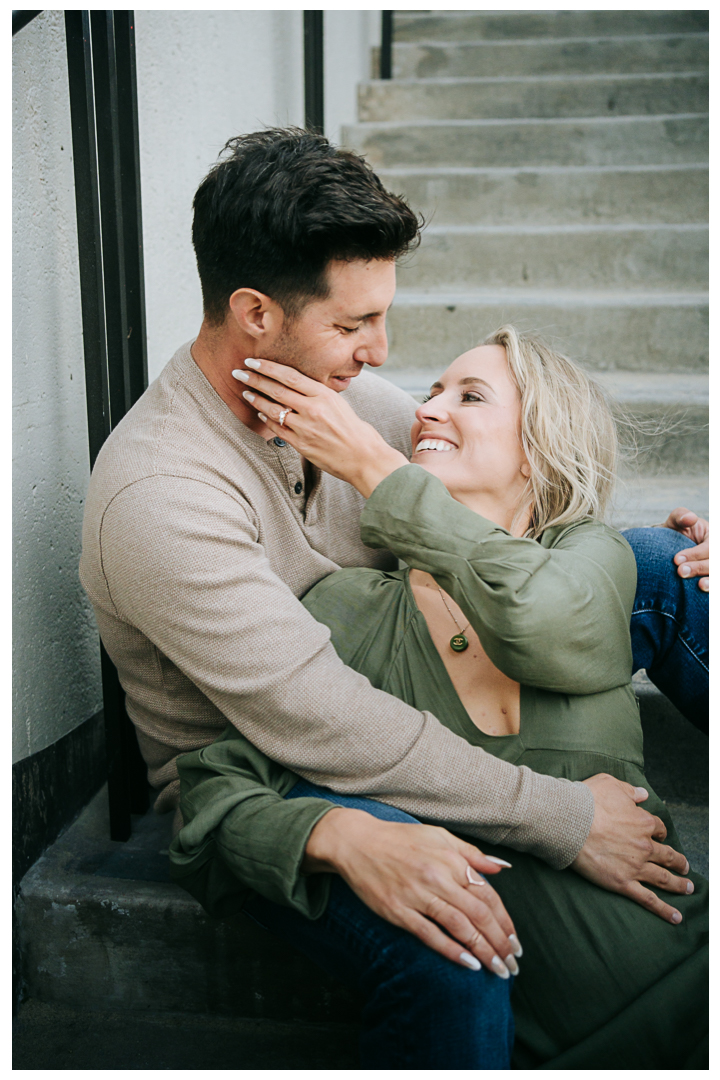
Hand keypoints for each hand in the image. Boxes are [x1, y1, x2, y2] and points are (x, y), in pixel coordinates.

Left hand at [232, 358, 407, 496]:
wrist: (364, 457)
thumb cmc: (355, 430)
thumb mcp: (339, 404)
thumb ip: (318, 395)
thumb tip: (299, 387)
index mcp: (323, 395)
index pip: (289, 376)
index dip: (268, 367)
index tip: (252, 361)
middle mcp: (313, 409)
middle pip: (276, 389)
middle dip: (254, 379)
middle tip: (238, 372)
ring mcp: (305, 428)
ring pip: (273, 409)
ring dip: (256, 399)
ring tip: (245, 392)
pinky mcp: (301, 444)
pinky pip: (278, 429)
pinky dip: (267, 419)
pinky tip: (260, 412)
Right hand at [303, 807, 521, 975]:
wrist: (357, 842)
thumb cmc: (400, 839)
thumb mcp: (439, 836)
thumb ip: (471, 854)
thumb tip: (501, 868)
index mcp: (450, 859)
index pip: (487, 895)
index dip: (505, 921)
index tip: (515, 941)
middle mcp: (437, 877)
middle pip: (478, 915)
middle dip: (500, 943)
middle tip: (512, 964)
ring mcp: (417, 895)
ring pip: (459, 927)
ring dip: (483, 952)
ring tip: (498, 970)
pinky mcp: (398, 910)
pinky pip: (429, 935)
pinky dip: (451, 951)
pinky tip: (469, 965)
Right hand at [572, 773, 692, 922]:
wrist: (569, 821)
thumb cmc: (587, 800)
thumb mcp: (610, 784)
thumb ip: (630, 790)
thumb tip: (643, 794)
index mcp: (642, 822)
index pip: (658, 828)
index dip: (660, 832)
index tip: (660, 836)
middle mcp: (644, 845)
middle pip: (668, 855)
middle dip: (678, 862)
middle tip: (685, 867)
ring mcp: (635, 866)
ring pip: (664, 878)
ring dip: (679, 884)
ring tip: (688, 888)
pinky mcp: (623, 882)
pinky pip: (648, 899)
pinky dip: (664, 909)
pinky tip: (675, 917)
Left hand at [661, 507, 708, 591]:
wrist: (668, 550)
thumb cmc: (675, 534)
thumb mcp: (676, 522)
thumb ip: (681, 516)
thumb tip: (690, 518)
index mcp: (714, 537)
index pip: (711, 547)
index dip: (696, 554)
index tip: (676, 559)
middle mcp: (716, 552)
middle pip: (715, 562)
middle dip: (700, 567)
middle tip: (680, 572)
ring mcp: (714, 567)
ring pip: (718, 575)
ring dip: (712, 582)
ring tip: (700, 586)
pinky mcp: (710, 576)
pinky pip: (715, 586)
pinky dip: (712, 589)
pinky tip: (704, 591)